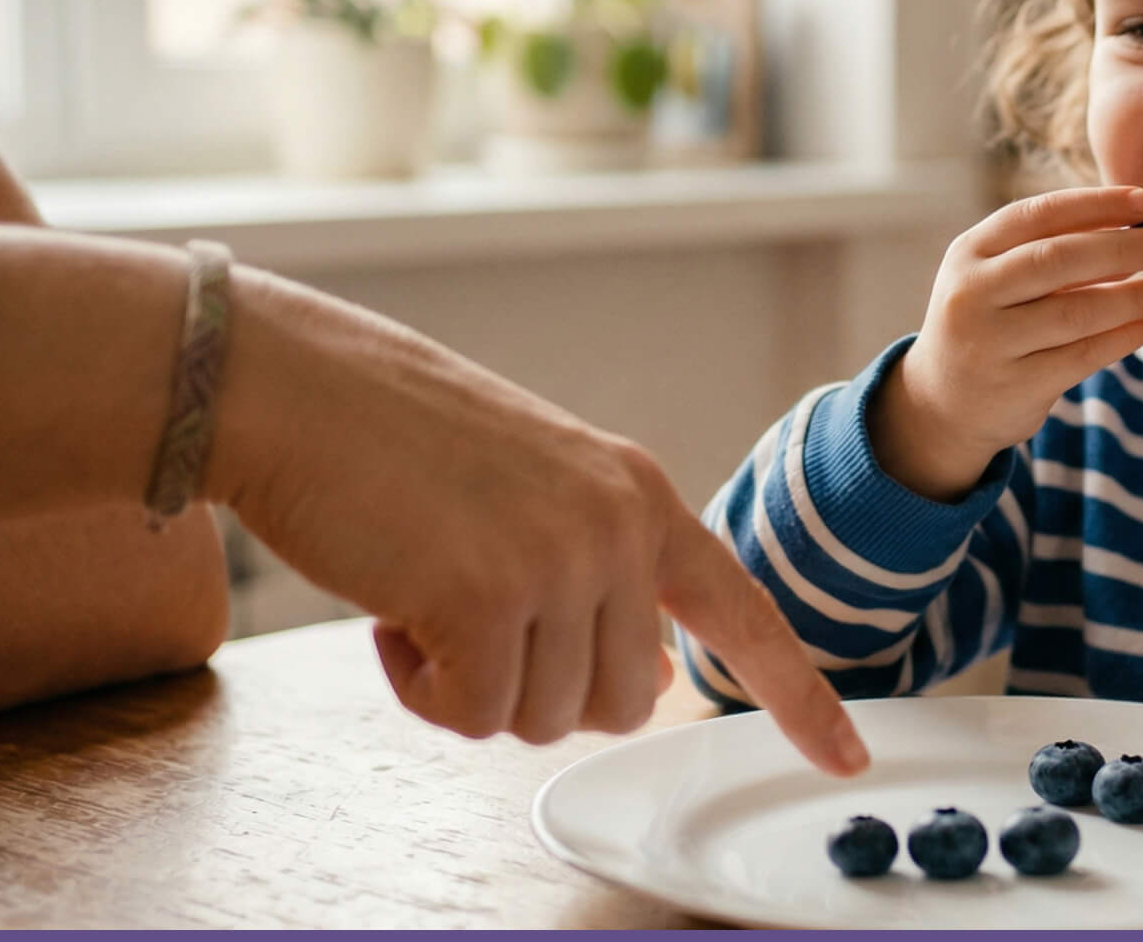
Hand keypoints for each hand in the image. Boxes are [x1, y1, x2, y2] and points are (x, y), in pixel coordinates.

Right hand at [205, 268, 868, 774]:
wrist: (295, 387)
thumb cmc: (395, 442)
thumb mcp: (539, 489)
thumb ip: (600, 570)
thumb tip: (640, 679)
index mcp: (640, 496)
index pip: (743, 612)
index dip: (797, 695)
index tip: (847, 756)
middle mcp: (618, 527)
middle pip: (620, 703)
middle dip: (538, 687)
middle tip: (468, 613)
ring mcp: (558, 561)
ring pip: (544, 720)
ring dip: (472, 685)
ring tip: (425, 593)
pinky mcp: (484, 598)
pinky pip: (473, 717)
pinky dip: (422, 691)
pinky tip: (392, 610)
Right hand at [871, 186, 1142, 500]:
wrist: (942, 404)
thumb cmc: (989, 325)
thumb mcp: (998, 279)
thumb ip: (1053, 253)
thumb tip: (1136, 230)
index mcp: (969, 252)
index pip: (1038, 214)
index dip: (1095, 205)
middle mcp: (972, 293)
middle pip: (1056, 259)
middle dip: (1120, 247)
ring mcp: (990, 342)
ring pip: (1075, 311)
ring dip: (1131, 297)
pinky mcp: (1015, 385)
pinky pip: (1083, 355)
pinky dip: (1123, 337)